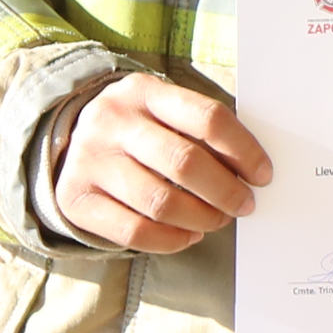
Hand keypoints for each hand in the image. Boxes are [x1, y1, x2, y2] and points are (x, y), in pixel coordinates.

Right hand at [53, 73, 271, 253]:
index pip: (207, 118)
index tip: (263, 174)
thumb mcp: (164, 110)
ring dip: (202, 218)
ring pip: (160, 202)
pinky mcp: (75, 199)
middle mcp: (112, 122)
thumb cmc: (139, 127)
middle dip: (225, 190)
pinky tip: (190, 235)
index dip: (243, 150)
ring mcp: (89, 161)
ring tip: (219, 219)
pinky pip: (133, 232)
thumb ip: (202, 130)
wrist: (69, 139)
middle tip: (245, 204)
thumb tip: (253, 169)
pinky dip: (171, 240)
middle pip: (184, 162)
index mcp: (144, 91)